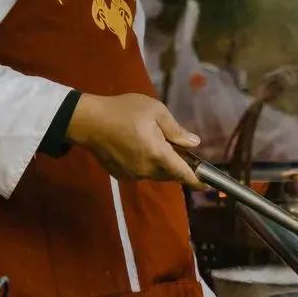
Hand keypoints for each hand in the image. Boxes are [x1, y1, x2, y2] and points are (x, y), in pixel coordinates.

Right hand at [66, 93, 200, 186]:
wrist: (89, 121)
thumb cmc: (124, 111)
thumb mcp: (156, 111)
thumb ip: (176, 130)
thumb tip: (193, 144)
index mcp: (158, 154)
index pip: (183, 173)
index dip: (198, 181)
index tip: (209, 185)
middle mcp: (146, 169)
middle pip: (170, 173)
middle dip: (177, 164)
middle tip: (175, 146)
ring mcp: (132, 174)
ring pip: (155, 173)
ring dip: (160, 163)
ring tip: (152, 142)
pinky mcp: (120, 175)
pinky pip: (140, 172)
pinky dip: (144, 163)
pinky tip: (136, 147)